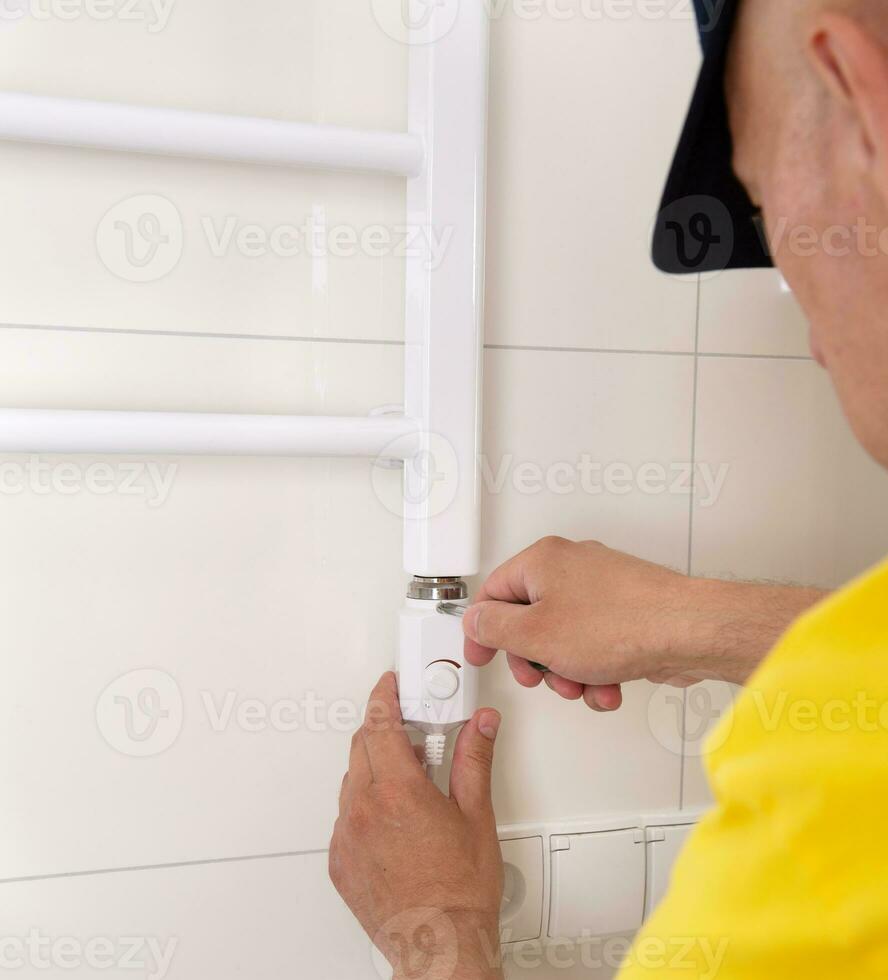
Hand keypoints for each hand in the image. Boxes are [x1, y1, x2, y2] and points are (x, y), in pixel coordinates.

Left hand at [330, 673, 504, 979]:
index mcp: (398, 791)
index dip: (384, 697)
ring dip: (374, 770)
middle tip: (411, 734)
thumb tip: (481, 726)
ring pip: (352, 781)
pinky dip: (364, 806)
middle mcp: (364, 809)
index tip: (389, 685)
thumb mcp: (477, 815)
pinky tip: (391, 820)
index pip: (380, 723)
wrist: (439, 945)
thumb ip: (474, 759)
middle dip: (382, 730)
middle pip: (362, 746)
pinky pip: (344, 817)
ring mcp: (346, 837)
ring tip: (408, 785)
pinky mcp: (339, 861)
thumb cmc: (459, 891)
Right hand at [462, 537, 826, 709]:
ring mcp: (602, 587)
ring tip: (584, 686)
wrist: (689, 632)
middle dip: (535, 659)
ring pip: (564, 637)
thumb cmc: (621, 623)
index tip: (482, 656)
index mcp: (542, 561)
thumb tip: (475, 621)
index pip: (492, 594)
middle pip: (529, 619)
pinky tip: (609, 686)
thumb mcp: (535, 635)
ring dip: (569, 671)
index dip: (483, 632)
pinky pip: (595, 642)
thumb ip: (494, 628)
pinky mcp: (626, 609)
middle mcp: (571, 567)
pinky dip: (597, 668)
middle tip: (540, 676)